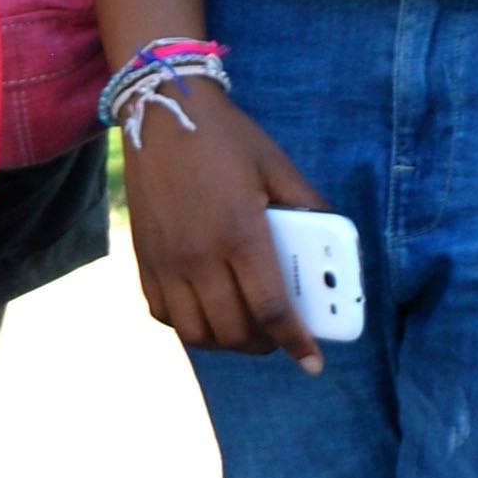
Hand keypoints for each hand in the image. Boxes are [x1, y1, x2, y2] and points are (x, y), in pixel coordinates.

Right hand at [124, 83, 328, 369]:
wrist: (160, 113)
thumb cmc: (226, 138)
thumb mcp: (277, 166)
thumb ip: (308, 206)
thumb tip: (334, 240)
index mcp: (241, 233)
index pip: (273, 309)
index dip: (296, 343)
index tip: (312, 364)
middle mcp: (200, 255)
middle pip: (235, 330)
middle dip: (264, 345)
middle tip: (279, 337)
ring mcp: (167, 261)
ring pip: (197, 334)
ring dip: (226, 342)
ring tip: (243, 329)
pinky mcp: (144, 259)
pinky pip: (163, 314)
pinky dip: (188, 325)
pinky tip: (206, 310)